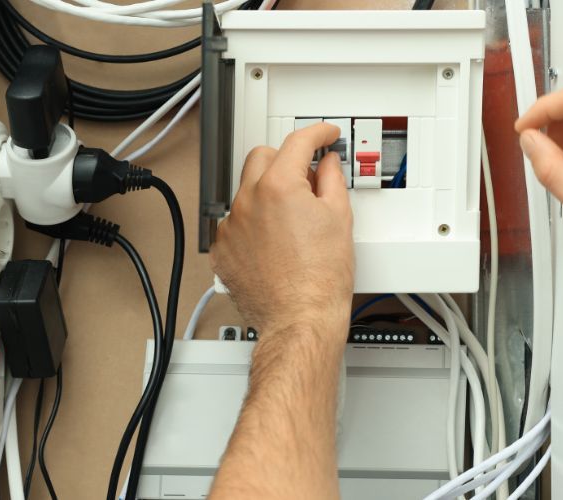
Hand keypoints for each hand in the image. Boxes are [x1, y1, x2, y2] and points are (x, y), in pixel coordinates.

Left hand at [211, 123, 353, 338]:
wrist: (300, 319)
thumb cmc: (319, 280)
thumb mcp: (339, 219)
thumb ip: (332, 180)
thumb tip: (328, 165)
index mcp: (278, 187)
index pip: (298, 142)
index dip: (317, 133)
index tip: (324, 136)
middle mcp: (248, 201)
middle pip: (262, 157)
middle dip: (285, 159)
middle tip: (307, 176)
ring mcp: (231, 226)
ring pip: (247, 191)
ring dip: (268, 193)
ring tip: (293, 220)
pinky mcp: (223, 249)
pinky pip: (236, 222)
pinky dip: (253, 224)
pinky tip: (275, 242)